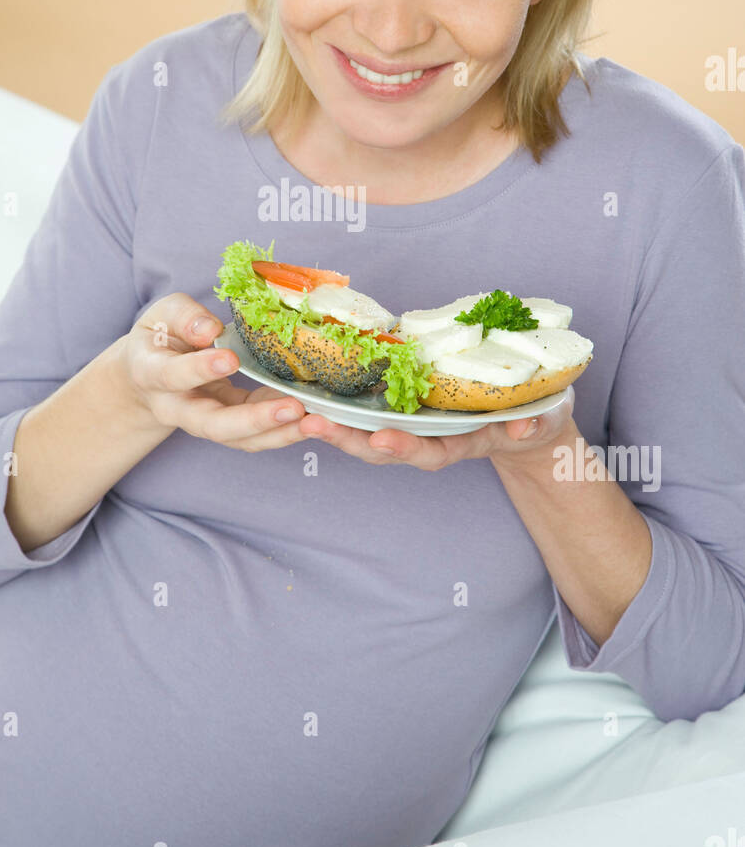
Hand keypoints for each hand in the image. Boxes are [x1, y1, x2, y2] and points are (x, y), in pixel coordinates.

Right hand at [117, 293, 309, 451]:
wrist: (148, 377)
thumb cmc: (158, 338)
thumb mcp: (161, 316)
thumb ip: (184, 318)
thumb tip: (210, 330)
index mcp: (152, 374)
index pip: (174, 376)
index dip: (200, 369)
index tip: (230, 358)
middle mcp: (177, 408)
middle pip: (213, 425)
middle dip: (254, 420)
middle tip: (293, 408)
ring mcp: (205, 423)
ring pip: (240, 440)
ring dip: (280, 433)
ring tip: (316, 422)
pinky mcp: (230, 426)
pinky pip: (256, 435)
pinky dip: (285, 430)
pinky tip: (314, 419)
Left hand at [297, 385, 576, 470]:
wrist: (529, 417)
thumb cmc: (539, 414)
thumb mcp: (545, 417)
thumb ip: (536, 423)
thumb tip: (525, 428)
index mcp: (464, 442)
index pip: (431, 452)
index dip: (405, 448)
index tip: (380, 439)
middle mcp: (433, 438)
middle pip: (385, 448)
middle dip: (350, 440)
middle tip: (314, 425)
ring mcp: (416, 424)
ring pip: (369, 431)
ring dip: (336, 425)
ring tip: (302, 414)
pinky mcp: (406, 405)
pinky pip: (369, 410)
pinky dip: (341, 406)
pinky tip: (311, 394)